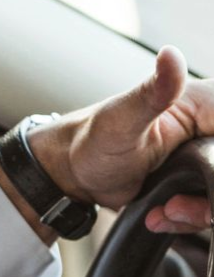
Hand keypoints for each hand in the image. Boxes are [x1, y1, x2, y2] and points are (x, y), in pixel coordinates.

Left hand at [26, 46, 213, 234]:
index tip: (205, 181)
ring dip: (199, 215)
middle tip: (174, 206)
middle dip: (211, 201)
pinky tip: (161, 216)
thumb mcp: (122, 119)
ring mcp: (211, 157)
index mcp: (211, 102)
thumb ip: (152, 92)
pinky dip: (189, 220)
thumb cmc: (94, 140)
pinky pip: (211, 209)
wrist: (76, 173)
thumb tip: (170, 56)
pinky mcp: (201, 181)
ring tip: (165, 211)